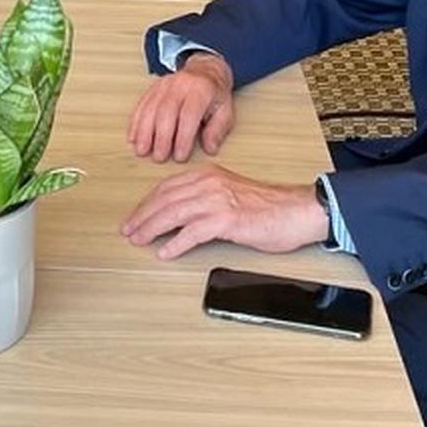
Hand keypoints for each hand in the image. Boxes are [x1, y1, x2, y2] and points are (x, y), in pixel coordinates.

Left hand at [120, 163, 327, 259]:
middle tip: (129, 231)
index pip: (167, 188)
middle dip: (142, 216)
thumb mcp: (230, 194)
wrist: (297, 210)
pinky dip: (175, 243)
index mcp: (208, 175)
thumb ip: (206, 198)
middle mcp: (209, 183)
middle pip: (165, 199)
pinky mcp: (227, 220)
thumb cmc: (268, 207)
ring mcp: (218, 201)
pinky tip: (166, 252)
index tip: (134, 217)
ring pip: (173, 213)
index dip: (147, 204)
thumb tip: (180, 216)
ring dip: (152, 229)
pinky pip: (193, 232)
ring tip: (139, 240)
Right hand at [126, 52, 234, 161]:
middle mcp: (181, 85)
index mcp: (201, 90)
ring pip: (150, 108)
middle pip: (166, 112)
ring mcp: (164, 85)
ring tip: (142, 150)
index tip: (180, 156)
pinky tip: (133, 137)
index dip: (183, 137)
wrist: (205, 71)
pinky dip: (136, 123)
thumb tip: (210, 148)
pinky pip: (141, 105)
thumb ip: (217, 131)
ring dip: (144, 132)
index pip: (189, 115)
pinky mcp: (153, 88)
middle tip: (159, 157)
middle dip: (161, 137)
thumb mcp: (225, 111)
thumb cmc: (214, 94)